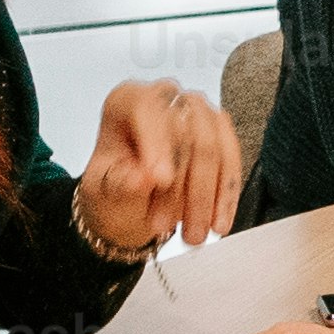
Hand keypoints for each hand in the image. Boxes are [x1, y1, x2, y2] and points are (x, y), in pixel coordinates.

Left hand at [72, 78, 241, 255]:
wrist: (131, 199)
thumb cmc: (113, 185)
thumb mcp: (102, 188)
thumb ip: (119, 182)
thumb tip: (143, 179)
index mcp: (128, 101)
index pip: (148, 111)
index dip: (157, 145)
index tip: (161, 180)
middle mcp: (167, 98)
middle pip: (188, 134)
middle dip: (185, 187)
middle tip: (175, 228)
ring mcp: (198, 113)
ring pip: (214, 150)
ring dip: (207, 198)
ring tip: (194, 235)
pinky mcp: (221, 132)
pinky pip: (231, 162)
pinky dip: (225, 196)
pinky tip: (219, 223)